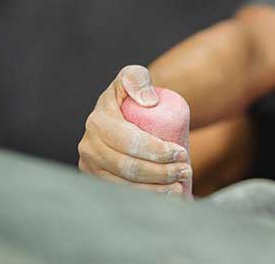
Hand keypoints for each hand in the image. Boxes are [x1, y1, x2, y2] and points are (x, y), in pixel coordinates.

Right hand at [78, 65, 190, 195]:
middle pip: (128, 167)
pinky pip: (122, 194)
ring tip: (180, 185)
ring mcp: (91, 167)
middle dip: (160, 172)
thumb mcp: (135, 76)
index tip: (181, 153)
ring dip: (155, 190)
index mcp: (97, 122)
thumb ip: (138, 78)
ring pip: (125, 185)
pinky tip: (166, 198)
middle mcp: (89, 147)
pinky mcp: (98, 181)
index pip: (130, 142)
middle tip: (185, 170)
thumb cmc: (134, 93)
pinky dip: (145, 199)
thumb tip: (148, 102)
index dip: (157, 151)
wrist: (128, 112)